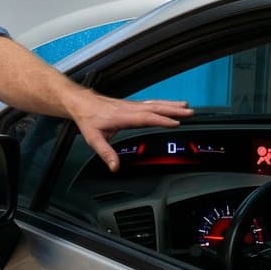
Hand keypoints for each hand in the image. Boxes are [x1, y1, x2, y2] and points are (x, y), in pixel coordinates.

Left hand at [69, 94, 192, 171]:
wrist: (80, 103)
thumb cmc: (87, 119)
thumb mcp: (93, 139)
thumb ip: (105, 153)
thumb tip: (114, 166)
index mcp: (123, 116)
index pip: (146, 118)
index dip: (161, 120)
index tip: (176, 122)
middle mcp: (129, 109)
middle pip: (155, 108)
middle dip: (173, 110)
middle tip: (190, 111)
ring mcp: (131, 105)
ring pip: (154, 104)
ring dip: (171, 105)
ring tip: (186, 106)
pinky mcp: (130, 105)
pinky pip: (150, 103)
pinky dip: (162, 104)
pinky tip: (169, 105)